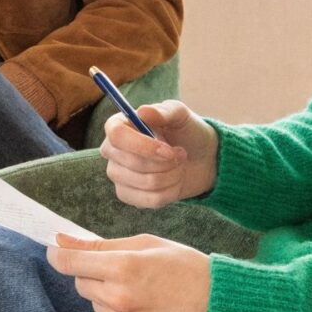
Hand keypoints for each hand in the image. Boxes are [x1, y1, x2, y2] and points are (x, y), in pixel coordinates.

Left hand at [49, 233, 210, 311]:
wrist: (223, 306)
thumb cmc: (189, 268)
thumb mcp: (148, 244)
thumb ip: (101, 245)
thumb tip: (63, 241)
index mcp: (122, 268)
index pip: (68, 263)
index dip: (59, 254)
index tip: (57, 249)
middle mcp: (118, 299)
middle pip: (81, 283)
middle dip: (93, 273)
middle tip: (122, 269)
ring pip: (97, 305)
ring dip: (108, 296)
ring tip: (144, 291)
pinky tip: (150, 309)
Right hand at [100, 100, 219, 208]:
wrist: (199, 158)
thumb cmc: (186, 131)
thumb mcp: (181, 115)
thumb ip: (164, 111)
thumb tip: (143, 111)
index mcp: (119, 125)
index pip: (117, 136)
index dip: (142, 146)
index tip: (168, 150)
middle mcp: (112, 150)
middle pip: (131, 162)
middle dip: (165, 162)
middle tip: (182, 154)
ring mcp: (117, 174)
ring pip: (144, 183)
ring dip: (171, 176)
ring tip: (179, 166)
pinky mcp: (127, 195)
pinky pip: (149, 200)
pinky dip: (170, 192)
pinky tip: (174, 181)